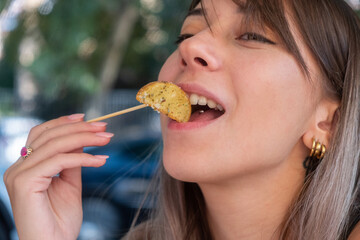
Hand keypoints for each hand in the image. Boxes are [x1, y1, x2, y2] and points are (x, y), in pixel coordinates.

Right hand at [4, 114, 112, 239]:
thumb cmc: (60, 221)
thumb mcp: (70, 183)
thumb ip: (73, 160)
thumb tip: (83, 139)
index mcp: (26, 166)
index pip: (42, 134)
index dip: (64, 123)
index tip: (88, 119)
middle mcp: (18, 167)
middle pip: (49, 135)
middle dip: (79, 128)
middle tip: (104, 127)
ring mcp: (18, 174)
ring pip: (54, 144)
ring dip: (85, 138)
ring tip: (106, 139)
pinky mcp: (24, 182)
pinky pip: (59, 161)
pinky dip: (83, 157)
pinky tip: (100, 160)